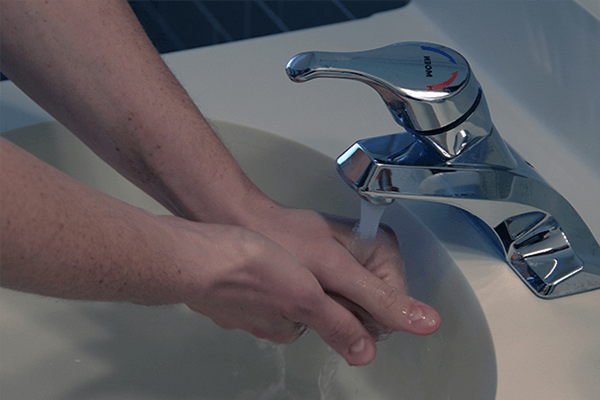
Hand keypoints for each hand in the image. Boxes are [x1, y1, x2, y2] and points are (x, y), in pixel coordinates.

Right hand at [158, 216, 384, 364]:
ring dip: (276, 270)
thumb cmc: (246, 271)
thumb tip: (366, 353)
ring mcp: (238, 304)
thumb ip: (339, 323)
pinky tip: (250, 247)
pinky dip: (251, 263)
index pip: (322, 317)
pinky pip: (245, 277)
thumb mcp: (307, 296)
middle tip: (306, 253)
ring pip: (270, 289)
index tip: (332, 268)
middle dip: (305, 281)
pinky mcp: (221, 285)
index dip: (334, 292)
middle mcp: (261, 321)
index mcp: (285, 327)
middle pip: (295, 304)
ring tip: (278, 247)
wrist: (192, 254)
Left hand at [238, 205, 440, 362]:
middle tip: (320, 288)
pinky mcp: (336, 281)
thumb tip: (424, 322)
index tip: (337, 295)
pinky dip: (320, 308)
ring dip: (331, 310)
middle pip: (375, 315)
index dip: (364, 313)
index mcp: (384, 250)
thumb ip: (378, 300)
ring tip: (311, 285)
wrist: (249, 228)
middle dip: (346, 311)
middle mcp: (374, 260)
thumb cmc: (284, 238)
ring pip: (355, 316)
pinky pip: (337, 310)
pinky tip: (306, 291)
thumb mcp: (335, 271)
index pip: (395, 309)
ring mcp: (354, 272)